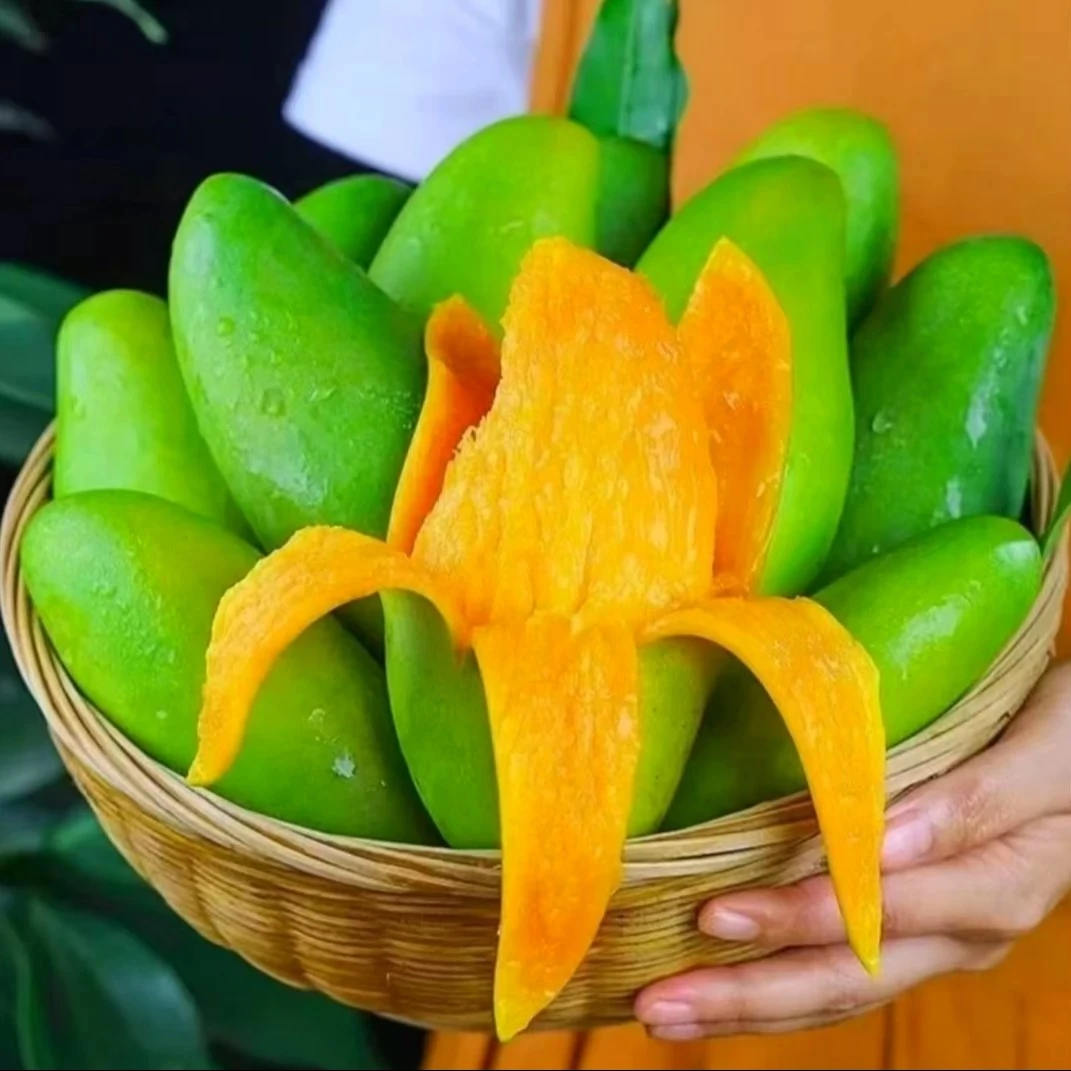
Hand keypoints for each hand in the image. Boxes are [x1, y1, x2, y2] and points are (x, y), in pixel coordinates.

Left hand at [635, 660, 1070, 1040]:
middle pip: (846, 977)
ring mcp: (938, 935)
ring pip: (839, 987)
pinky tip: (724, 979)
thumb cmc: (1070, 734)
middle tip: (656, 1004)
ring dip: (750, 1003)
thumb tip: (884, 842)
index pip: (878, 916)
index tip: (712, 916)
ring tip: (667, 1010)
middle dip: (748, 997)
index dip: (795, 918)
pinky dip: (780, 979)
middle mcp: (963, 931)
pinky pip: (847, 967)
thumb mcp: (1045, 752)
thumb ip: (974, 800)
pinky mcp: (920, 923)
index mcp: (994, 886)